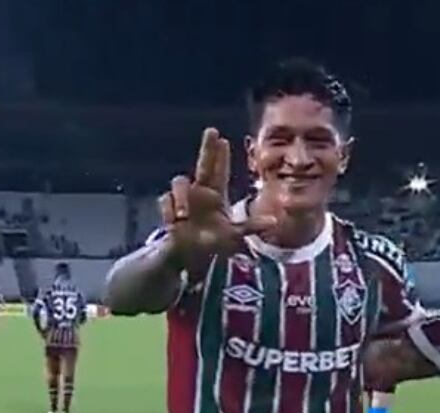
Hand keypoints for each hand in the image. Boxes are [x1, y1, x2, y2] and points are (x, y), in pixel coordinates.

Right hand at [160, 128, 274, 269]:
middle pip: (202, 165)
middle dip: (207, 148)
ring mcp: (183, 200)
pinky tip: (174, 222)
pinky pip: (165, 200)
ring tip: (183, 216)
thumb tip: (274, 220)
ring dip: (180, 197)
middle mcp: (199, 193)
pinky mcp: (169, 209)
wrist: (188, 255)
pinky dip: (169, 210)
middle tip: (212, 131)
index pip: (218, 171)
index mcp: (215, 196)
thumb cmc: (212, 243)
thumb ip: (250, 226)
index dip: (220, 156)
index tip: (223, 140)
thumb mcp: (233, 236)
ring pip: (179, 182)